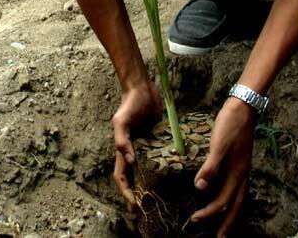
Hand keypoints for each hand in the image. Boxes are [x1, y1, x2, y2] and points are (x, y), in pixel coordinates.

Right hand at [112, 80, 161, 206]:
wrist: (142, 87)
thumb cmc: (129, 103)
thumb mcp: (122, 121)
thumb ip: (122, 140)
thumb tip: (129, 160)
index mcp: (123, 149)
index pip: (122, 176)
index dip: (125, 191)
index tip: (134, 204)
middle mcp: (135, 149)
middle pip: (135, 176)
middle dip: (138, 193)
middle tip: (148, 209)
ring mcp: (147, 144)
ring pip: (148, 168)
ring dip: (152, 182)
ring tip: (162, 196)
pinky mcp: (159, 138)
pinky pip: (161, 156)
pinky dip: (165, 166)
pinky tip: (175, 174)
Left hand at [192, 97, 255, 237]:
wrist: (243, 106)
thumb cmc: (230, 124)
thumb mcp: (219, 144)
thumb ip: (211, 167)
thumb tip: (200, 188)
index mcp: (237, 172)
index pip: (223, 201)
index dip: (209, 213)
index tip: (193, 220)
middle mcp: (242, 174)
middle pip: (236, 206)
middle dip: (227, 224)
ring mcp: (243, 169)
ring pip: (239, 198)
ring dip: (230, 213)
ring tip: (223, 226)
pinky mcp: (240, 163)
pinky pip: (237, 188)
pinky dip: (231, 198)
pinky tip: (224, 197)